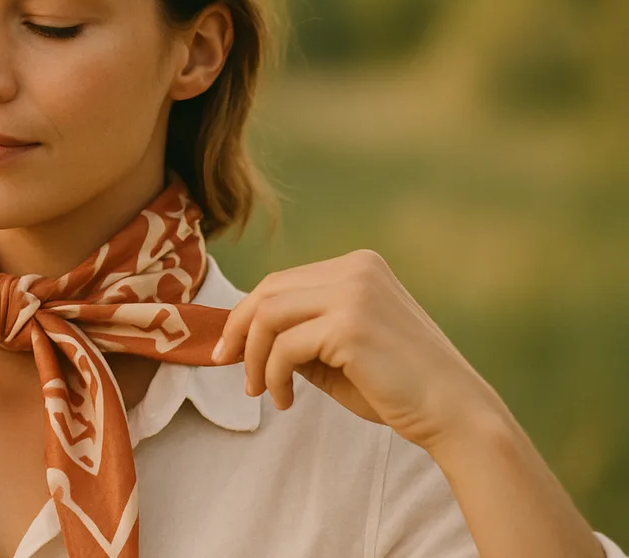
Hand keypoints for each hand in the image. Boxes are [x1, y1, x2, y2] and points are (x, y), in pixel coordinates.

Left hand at [213, 249, 507, 453]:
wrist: (456, 414)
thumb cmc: (398, 387)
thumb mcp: (339, 352)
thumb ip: (300, 335)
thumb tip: (243, 338)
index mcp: (359, 267)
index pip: (283, 282)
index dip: (247, 314)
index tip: (230, 349)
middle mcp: (357, 269)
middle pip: (269, 290)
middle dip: (239, 329)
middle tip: (226, 364)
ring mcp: (355, 293)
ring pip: (269, 315)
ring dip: (254, 357)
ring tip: (260, 391)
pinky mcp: (350, 325)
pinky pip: (285, 347)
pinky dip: (273, 376)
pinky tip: (285, 399)